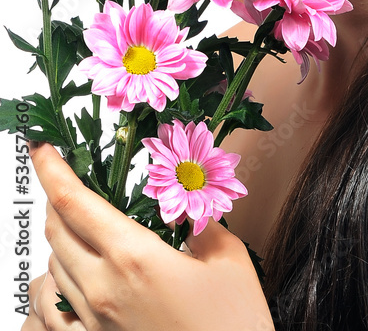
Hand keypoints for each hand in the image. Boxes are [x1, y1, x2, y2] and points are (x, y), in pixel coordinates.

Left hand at [28, 141, 274, 330]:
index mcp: (133, 257)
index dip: (50, 169)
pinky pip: (52, 311)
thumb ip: (200, 223)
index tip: (41, 145)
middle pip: (55, 230)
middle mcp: (103, 289)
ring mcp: (93, 324)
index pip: (73, 202)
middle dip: (54, 196)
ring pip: (50, 267)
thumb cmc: (235, 327)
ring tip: (80, 224)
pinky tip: (72, 276)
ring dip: (58, 238)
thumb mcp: (228, 260)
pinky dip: (53, 283)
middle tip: (67, 175)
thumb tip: (186, 198)